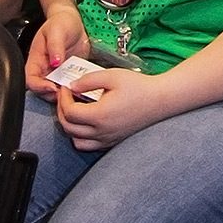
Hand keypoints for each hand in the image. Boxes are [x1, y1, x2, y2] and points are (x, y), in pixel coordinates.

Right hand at [24, 9, 88, 97]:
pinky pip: (69, 87)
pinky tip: (82, 86)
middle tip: (67, 92)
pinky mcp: (68, 75)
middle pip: (42, 91)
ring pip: (55, 92)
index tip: (52, 87)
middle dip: (53, 95)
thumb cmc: (61, 23)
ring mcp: (56, 74)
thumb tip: (55, 62)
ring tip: (75, 90)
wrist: (73, 22)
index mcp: (35, 60)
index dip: (39, 87)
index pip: (30, 80)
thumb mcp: (57, 30)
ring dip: (64, 94)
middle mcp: (44, 70)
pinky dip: (74, 89)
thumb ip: (55, 46)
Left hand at [53, 67, 175, 150]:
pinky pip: (88, 145)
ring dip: (70, 126)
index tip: (66, 87)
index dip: (62, 98)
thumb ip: (88, 80)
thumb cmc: (138, 87)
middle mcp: (101, 131)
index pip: (69, 112)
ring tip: (74, 110)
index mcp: (99, 115)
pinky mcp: (113, 141)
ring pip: (76, 141)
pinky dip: (81, 136)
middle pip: (68, 128)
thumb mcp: (112, 76)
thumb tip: (71, 87)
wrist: (160, 100)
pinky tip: (86, 121)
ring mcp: (107, 139)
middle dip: (61, 111)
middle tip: (65, 97)